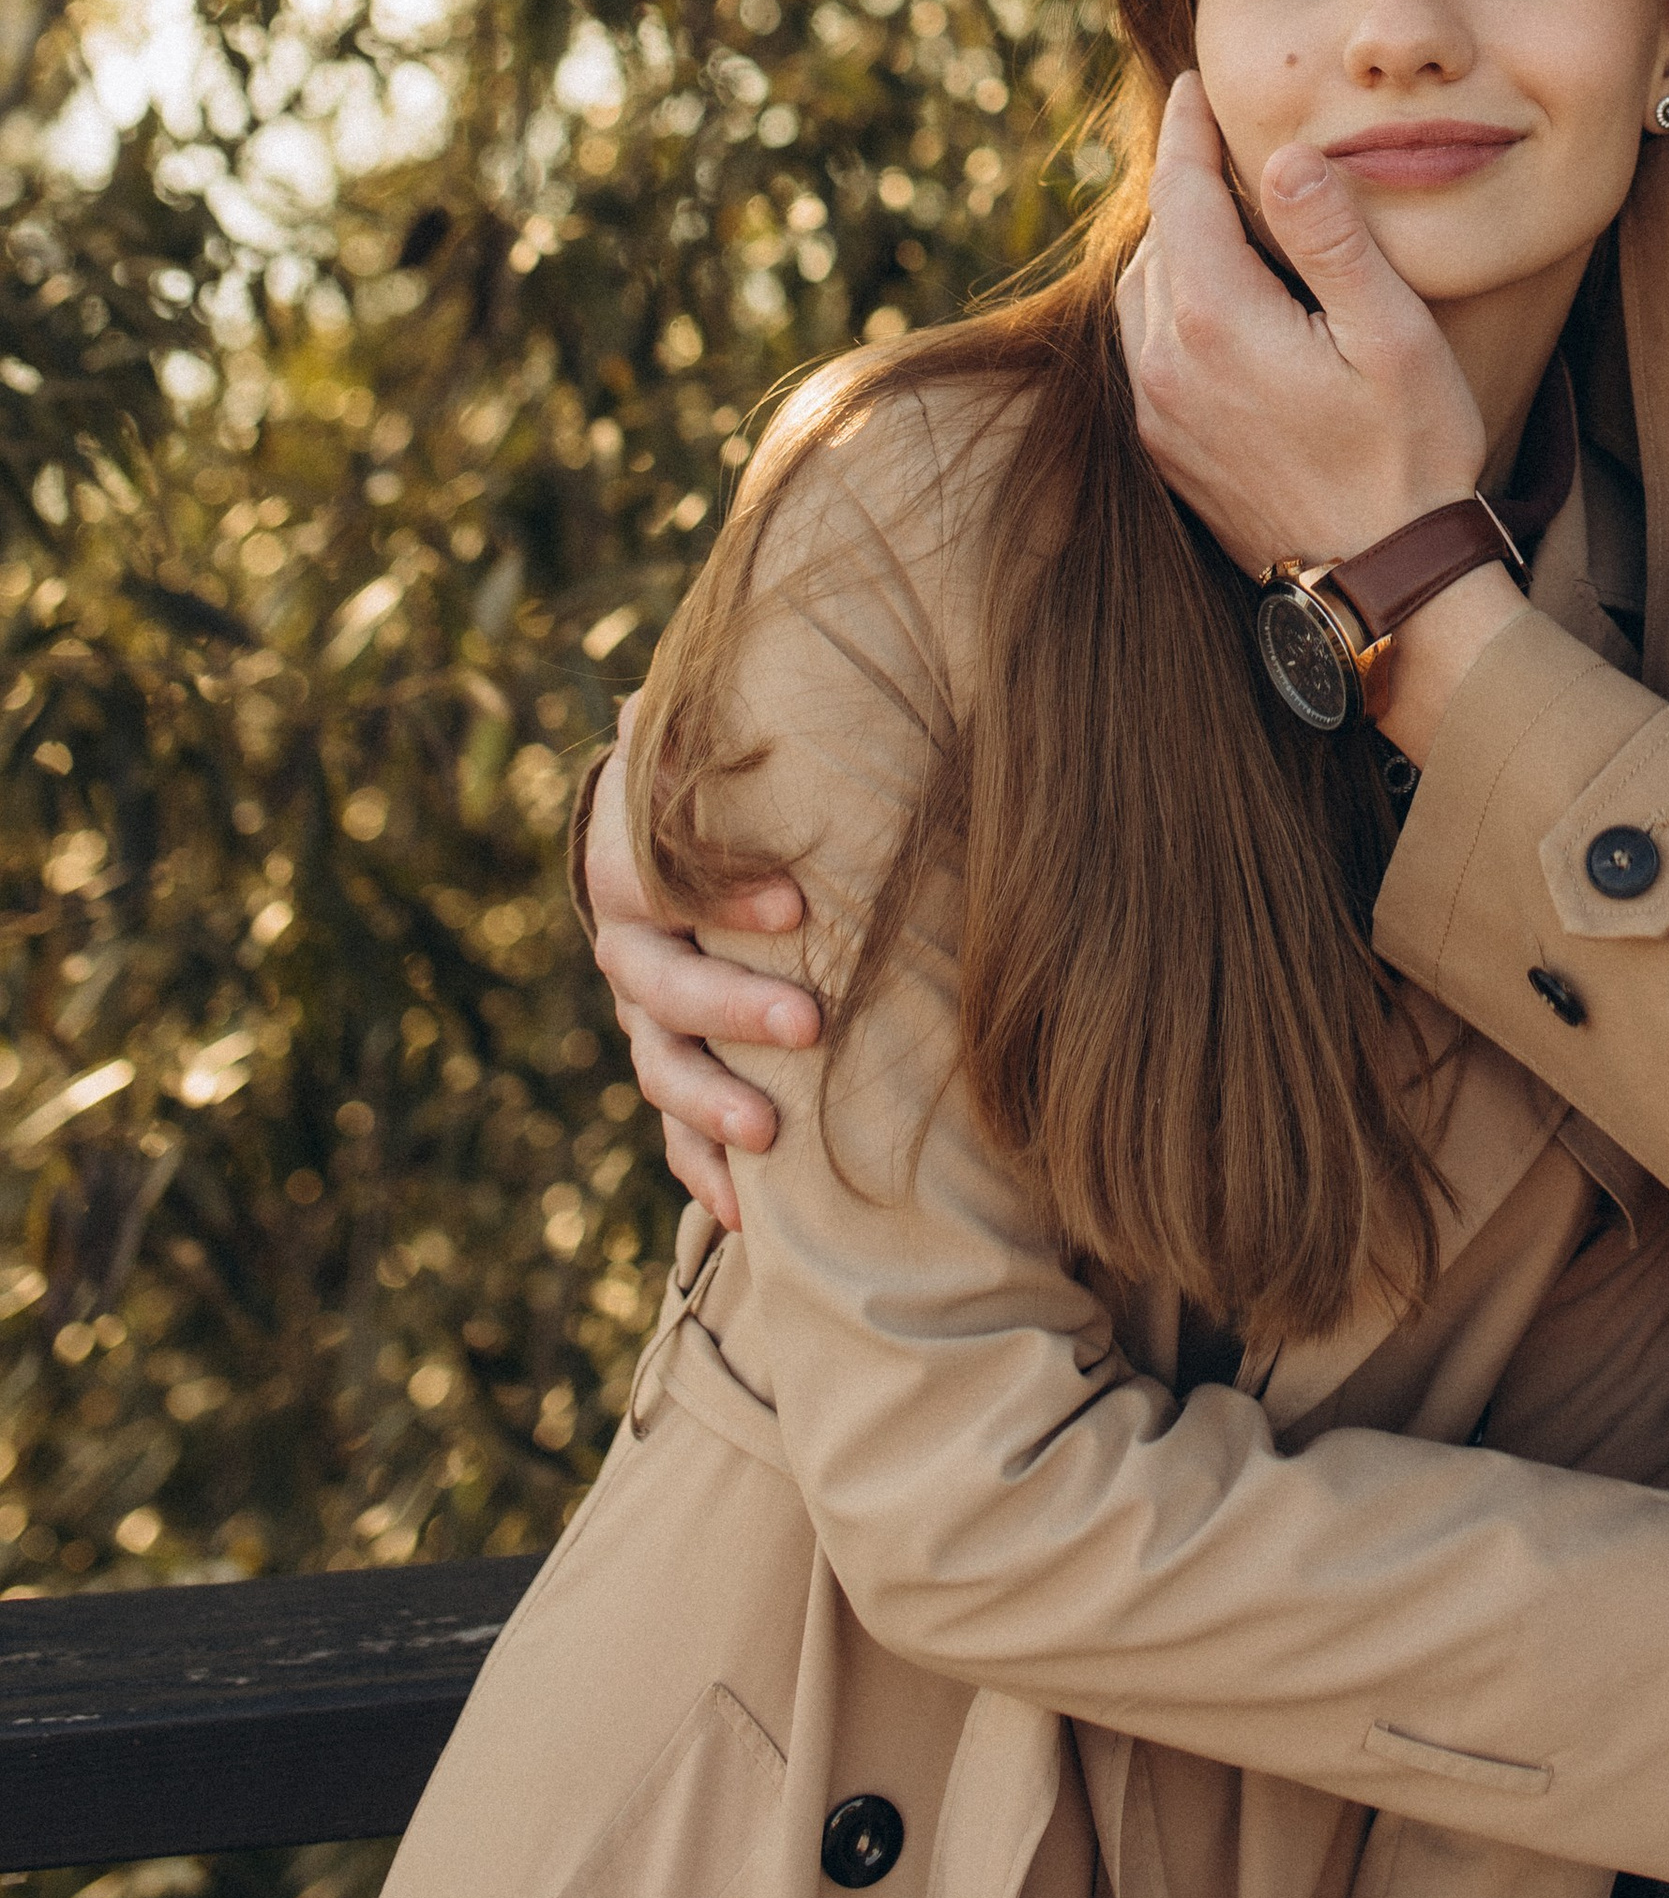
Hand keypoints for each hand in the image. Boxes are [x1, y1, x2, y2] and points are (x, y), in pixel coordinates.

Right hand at [585, 706, 820, 1231]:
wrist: (686, 850)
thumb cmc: (730, 790)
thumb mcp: (715, 749)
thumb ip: (712, 720)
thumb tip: (671, 685)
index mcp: (632, 862)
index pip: (654, 874)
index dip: (717, 890)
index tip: (798, 904)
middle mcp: (629, 946)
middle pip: (658, 986)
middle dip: (731, 1008)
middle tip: (810, 1022)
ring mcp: (644, 1020)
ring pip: (658, 1068)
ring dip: (710, 1106)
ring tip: (771, 1135)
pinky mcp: (673, 1072)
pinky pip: (674, 1138)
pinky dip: (705, 1174)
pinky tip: (750, 1213)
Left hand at [1118, 69, 1486, 572]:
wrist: (1383, 587)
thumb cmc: (1408, 459)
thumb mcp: (1391, 336)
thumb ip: (1332, 238)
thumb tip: (1284, 156)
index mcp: (1216, 321)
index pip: (1181, 193)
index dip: (1185, 130)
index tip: (1190, 85)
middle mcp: (1166, 364)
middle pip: (1156, 239)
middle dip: (1181, 184)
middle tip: (1211, 139)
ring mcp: (1159, 414)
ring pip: (1142, 293)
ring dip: (1174, 245)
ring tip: (1217, 212)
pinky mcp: (1168, 450)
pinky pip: (1147, 348)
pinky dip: (1170, 303)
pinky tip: (1215, 300)